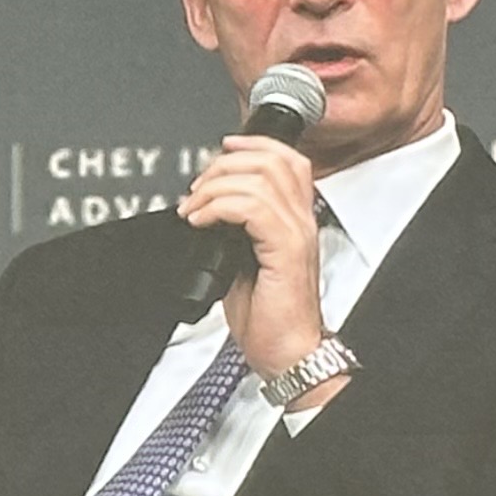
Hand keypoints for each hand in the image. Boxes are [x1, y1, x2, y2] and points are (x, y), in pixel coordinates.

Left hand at [180, 133, 337, 393]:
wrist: (286, 351)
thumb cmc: (268, 315)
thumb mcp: (243, 261)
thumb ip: (234, 230)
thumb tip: (203, 209)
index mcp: (295, 218)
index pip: (286, 159)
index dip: (252, 144)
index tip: (221, 149)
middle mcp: (301, 220)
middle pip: (272, 159)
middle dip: (224, 165)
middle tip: (197, 189)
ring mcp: (296, 233)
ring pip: (259, 178)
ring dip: (215, 187)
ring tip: (194, 209)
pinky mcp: (286, 250)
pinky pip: (253, 208)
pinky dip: (219, 207)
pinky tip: (201, 222)